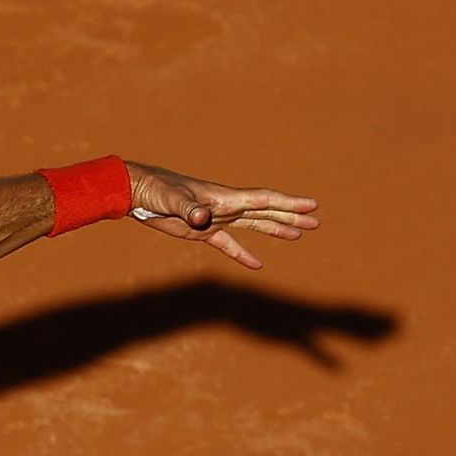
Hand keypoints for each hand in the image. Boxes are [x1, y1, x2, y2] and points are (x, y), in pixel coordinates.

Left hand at [127, 162, 319, 269]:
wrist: (139, 193)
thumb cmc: (156, 191)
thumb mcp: (172, 200)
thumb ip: (189, 208)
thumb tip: (203, 218)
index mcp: (224, 198)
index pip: (263, 200)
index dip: (288, 203)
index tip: (311, 205)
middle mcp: (225, 207)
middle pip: (266, 212)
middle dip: (291, 216)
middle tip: (316, 221)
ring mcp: (216, 219)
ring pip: (253, 225)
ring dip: (276, 229)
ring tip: (298, 234)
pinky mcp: (202, 232)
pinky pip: (228, 244)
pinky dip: (242, 254)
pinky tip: (257, 264)